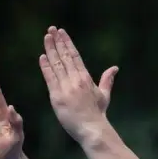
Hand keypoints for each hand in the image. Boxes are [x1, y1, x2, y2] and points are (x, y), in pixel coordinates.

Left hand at [38, 26, 118, 142]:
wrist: (92, 129)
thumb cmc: (98, 113)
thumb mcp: (104, 95)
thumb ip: (107, 80)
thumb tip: (115, 68)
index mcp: (86, 78)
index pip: (74, 56)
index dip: (67, 43)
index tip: (61, 32)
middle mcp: (76, 80)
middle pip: (64, 57)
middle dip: (57, 42)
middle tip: (51, 29)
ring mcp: (66, 88)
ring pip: (56, 64)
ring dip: (50, 50)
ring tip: (46, 38)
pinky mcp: (57, 97)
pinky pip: (50, 78)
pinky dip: (46, 67)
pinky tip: (42, 56)